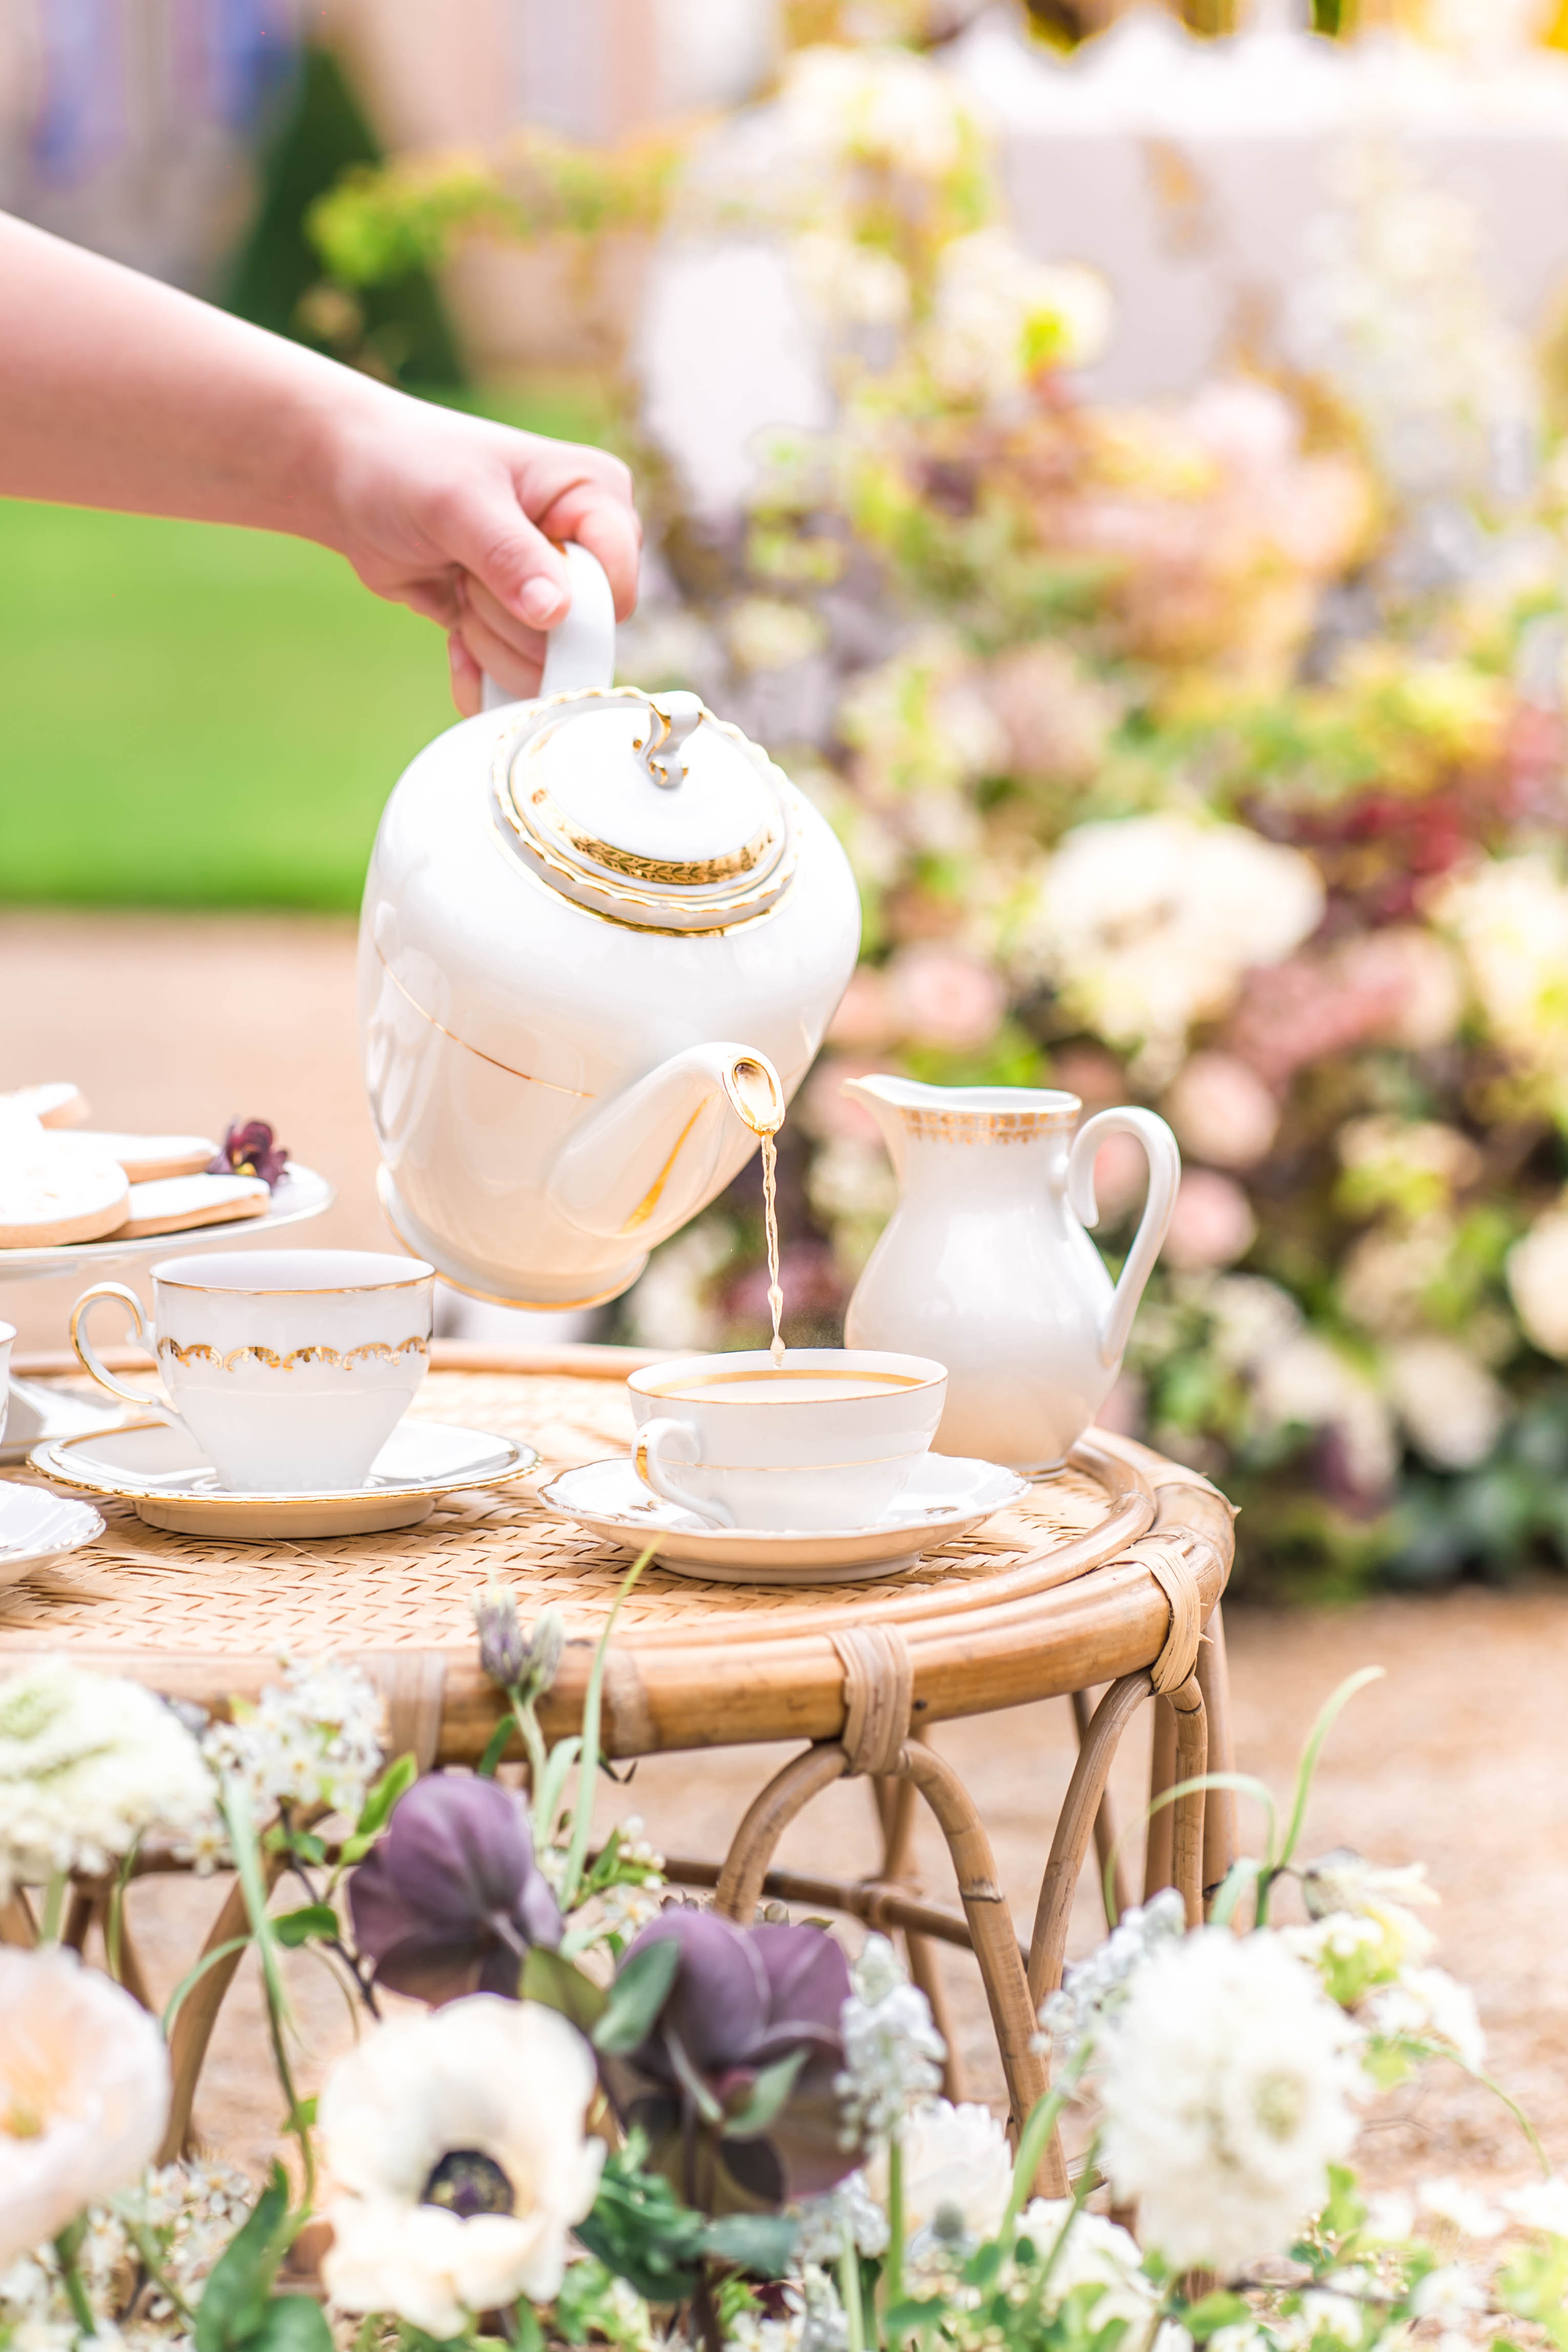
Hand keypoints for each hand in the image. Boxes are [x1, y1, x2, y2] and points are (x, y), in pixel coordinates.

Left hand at [324, 388, 641, 713]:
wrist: (348, 481)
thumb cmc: (404, 464)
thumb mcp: (456, 501)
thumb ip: (509, 556)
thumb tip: (556, 614)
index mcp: (597, 497)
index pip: (616, 589)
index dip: (566, 609)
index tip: (502, 583)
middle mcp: (588, 548)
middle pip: (582, 639)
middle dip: (511, 622)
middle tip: (465, 575)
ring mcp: (556, 592)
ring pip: (548, 669)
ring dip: (489, 642)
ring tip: (457, 588)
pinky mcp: (520, 626)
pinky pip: (515, 684)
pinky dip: (477, 672)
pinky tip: (452, 631)